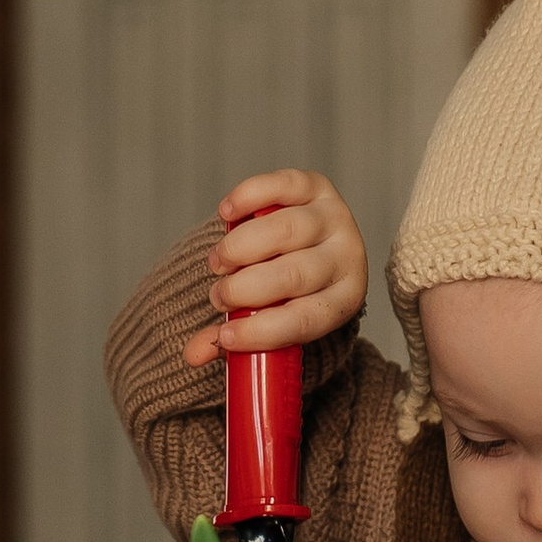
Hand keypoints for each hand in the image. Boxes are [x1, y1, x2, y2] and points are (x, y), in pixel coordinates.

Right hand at [181, 169, 367, 372]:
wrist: (318, 245)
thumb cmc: (291, 292)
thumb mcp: (274, 319)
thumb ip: (235, 339)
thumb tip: (194, 355)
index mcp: (343, 300)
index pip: (305, 320)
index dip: (262, 331)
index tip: (225, 336)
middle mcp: (347, 257)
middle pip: (293, 276)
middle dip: (243, 289)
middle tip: (219, 296)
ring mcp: (335, 217)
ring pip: (285, 231)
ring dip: (239, 249)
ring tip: (219, 263)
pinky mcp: (317, 186)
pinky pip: (282, 187)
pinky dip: (249, 198)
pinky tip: (226, 213)